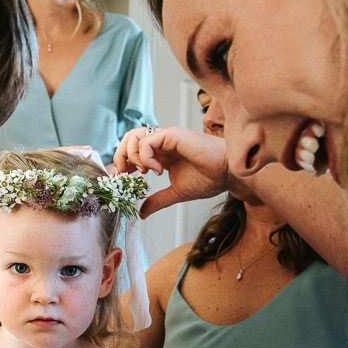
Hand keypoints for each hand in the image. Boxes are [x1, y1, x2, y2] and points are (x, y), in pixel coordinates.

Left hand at [113, 126, 229, 216]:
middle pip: (129, 138)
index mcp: (162, 154)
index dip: (122, 163)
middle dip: (120, 156)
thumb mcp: (176, 193)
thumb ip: (157, 200)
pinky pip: (148, 141)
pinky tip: (158, 170)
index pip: (133, 151)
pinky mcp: (172, 135)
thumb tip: (142, 213)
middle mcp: (162, 143)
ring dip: (131, 154)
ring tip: (142, 171)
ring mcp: (166, 137)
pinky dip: (146, 156)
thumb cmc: (210, 179)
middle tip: (125, 174)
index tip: (123, 179)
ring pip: (135, 135)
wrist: (227, 174)